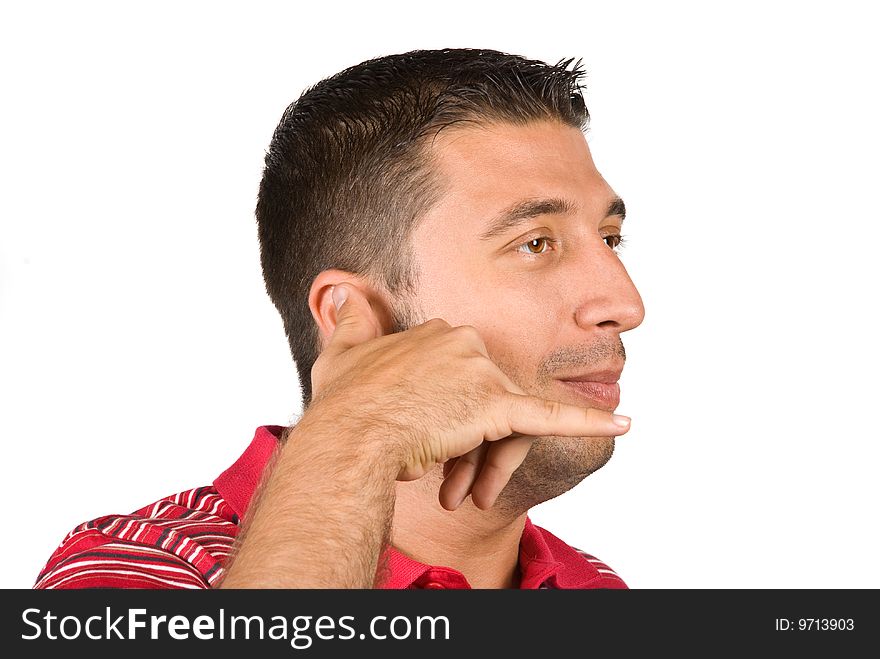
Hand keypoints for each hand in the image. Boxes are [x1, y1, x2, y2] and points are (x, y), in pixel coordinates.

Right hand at [308, 282, 630, 510]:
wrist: (349, 435)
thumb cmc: (343, 404)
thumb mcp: (341, 355)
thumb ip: (348, 321)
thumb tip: (340, 293)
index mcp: (437, 331)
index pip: (461, 376)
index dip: (451, 417)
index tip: (429, 443)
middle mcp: (463, 341)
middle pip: (486, 399)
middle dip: (471, 447)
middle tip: (452, 484)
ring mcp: (481, 369)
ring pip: (502, 421)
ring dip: (489, 463)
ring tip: (471, 494)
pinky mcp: (495, 403)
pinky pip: (550, 415)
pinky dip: (587, 421)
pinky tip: (623, 424)